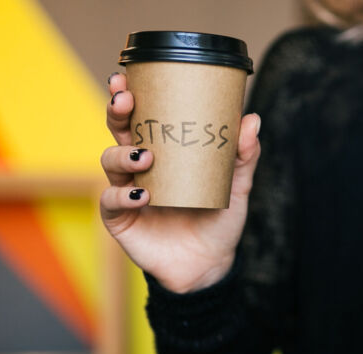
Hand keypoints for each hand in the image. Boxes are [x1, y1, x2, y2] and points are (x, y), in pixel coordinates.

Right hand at [100, 73, 260, 292]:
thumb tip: (252, 119)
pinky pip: (111, 202)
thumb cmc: (219, 221)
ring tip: (146, 157)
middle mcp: (140, 168)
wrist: (210, 266)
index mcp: (163, 152)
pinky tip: (142, 196)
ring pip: (110, 161)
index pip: (142, 117)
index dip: (129, 95)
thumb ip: (244, 157)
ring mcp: (127, 191)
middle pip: (119, 131)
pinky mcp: (121, 220)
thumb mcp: (237, 188)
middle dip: (117, 112)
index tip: (127, 77)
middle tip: (125, 100)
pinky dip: (123, 196)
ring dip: (124, 155)